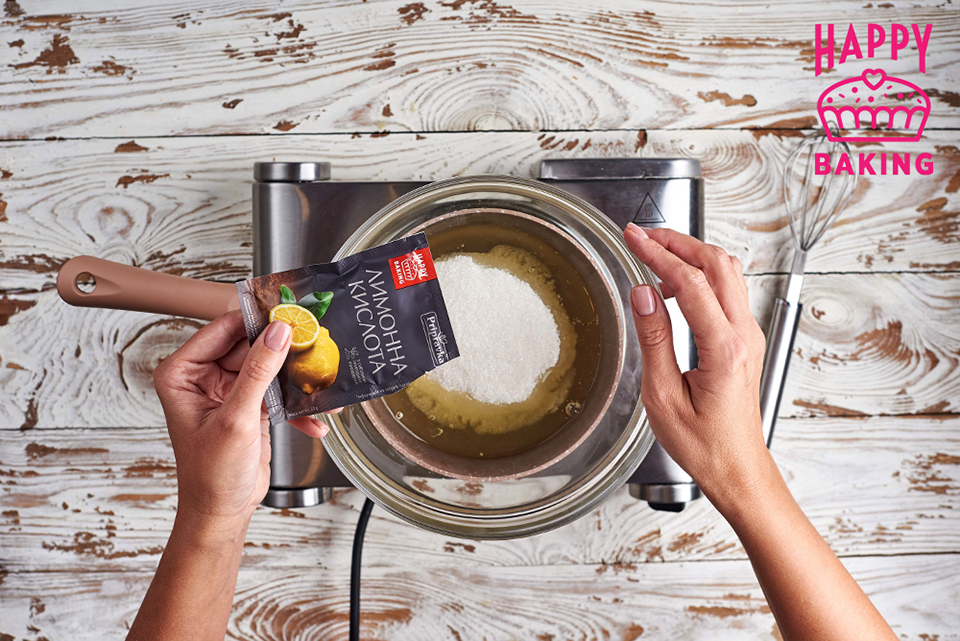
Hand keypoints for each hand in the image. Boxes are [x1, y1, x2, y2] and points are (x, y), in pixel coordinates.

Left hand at [152, 310, 331, 529]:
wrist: (222, 513)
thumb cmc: (210, 476)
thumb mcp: (236, 420)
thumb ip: (258, 372)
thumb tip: (277, 333)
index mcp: (183, 373)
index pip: (222, 330)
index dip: (255, 322)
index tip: (288, 316)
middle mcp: (203, 377)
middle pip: (250, 345)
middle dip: (282, 352)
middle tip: (313, 348)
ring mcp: (228, 391)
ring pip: (268, 366)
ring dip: (295, 379)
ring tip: (320, 384)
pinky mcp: (250, 405)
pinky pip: (277, 391)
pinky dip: (296, 405)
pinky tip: (313, 418)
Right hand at [624, 224, 770, 510]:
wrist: (738, 469)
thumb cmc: (704, 445)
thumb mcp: (663, 397)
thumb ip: (654, 341)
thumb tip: (643, 295)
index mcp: (724, 349)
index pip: (691, 283)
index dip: (658, 254)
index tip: (633, 237)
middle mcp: (744, 336)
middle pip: (717, 264)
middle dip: (677, 241)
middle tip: (641, 234)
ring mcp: (749, 335)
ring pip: (726, 272)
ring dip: (691, 254)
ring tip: (654, 251)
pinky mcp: (745, 340)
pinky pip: (727, 291)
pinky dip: (699, 274)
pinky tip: (673, 283)